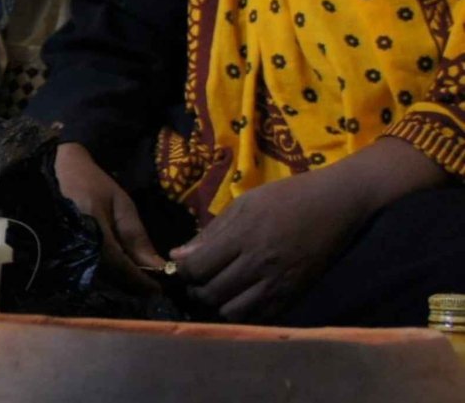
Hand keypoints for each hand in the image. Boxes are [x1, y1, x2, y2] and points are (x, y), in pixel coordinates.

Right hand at [54, 142, 163, 292]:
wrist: (61, 171)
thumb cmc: (94, 184)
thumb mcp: (122, 205)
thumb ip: (137, 236)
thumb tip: (157, 265)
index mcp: (94, 229)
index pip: (120, 265)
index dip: (140, 279)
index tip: (160, 288)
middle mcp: (78, 243)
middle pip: (109, 275)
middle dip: (133, 283)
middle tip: (153, 286)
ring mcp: (68, 249)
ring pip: (99, 275)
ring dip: (121, 280)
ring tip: (140, 280)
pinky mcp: (65, 251)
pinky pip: (90, 269)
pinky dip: (109, 274)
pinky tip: (120, 271)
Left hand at [172, 138, 445, 320]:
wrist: (335, 204)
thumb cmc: (285, 197)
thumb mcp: (242, 204)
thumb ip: (210, 233)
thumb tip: (178, 256)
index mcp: (242, 236)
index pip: (197, 268)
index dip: (181, 272)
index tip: (179, 268)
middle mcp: (259, 264)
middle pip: (212, 294)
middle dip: (196, 290)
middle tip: (196, 282)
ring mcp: (279, 283)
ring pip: (234, 312)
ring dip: (219, 305)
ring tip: (218, 291)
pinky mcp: (295, 295)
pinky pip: (261, 317)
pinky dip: (245, 313)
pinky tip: (241, 297)